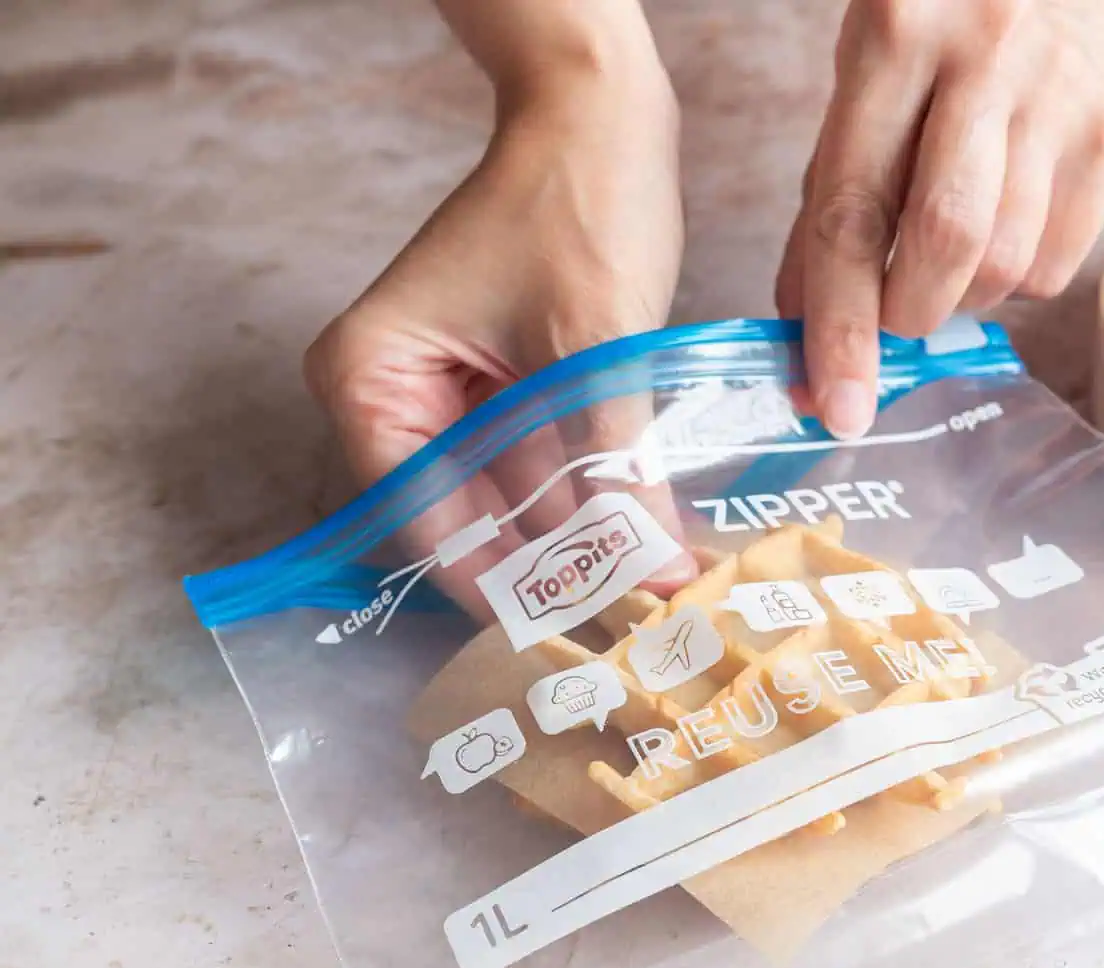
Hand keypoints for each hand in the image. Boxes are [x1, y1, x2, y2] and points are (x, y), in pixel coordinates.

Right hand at [304, 71, 693, 611]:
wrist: (602, 114)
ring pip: (512, 500)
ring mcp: (450, 394)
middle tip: (625, 630)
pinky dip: (590, 497)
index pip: (425, 522)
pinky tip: (646, 543)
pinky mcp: (504, 388)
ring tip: (650, 599)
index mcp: (369, 380)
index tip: (570, 637)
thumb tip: (654, 576)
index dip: (501, 585)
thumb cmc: (576, 206)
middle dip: (550, 571)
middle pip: (467, 519)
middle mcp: (394, 396)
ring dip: (578, 542)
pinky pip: (542, 465)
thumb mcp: (595, 351)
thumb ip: (616, 470)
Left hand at [775, 0, 1103, 437]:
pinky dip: (1013, 283)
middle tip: (888, 320)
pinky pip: (1058, 263)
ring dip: (960, 301)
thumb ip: (835, 187)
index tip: (833, 406)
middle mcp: (985, 59)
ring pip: (1007, 265)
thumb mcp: (866, 68)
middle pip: (945, 245)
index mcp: (896, 35)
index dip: (839, 323)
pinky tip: (998, 236)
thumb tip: (804, 320)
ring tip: (941, 266)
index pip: (855, 210)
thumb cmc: (942, 17)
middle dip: (905, 316)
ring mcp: (1060, 96)